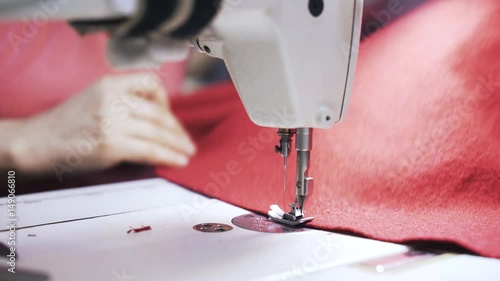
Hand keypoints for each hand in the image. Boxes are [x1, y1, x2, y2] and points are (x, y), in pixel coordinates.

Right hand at [8, 73, 195, 178]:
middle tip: (187, 141)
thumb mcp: (94, 99)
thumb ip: (122, 102)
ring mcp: (111, 122)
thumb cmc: (66, 125)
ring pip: (157, 132)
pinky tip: (177, 160)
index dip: (165, 100)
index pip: (149, 83)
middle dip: (176, 129)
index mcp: (108, 84)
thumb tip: (157, 119)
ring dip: (177, 144)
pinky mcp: (111, 144)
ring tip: (188, 152)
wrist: (36, 143)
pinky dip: (168, 156)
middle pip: (157, 112)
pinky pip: (149, 150)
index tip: (169, 116)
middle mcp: (112, 99)